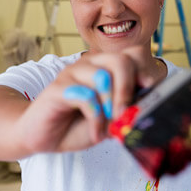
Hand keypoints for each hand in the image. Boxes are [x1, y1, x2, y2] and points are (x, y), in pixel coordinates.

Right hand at [18, 46, 159, 152]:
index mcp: (106, 67)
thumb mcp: (110, 118)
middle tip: (123, 115)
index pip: (133, 54)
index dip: (144, 71)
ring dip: (110, 106)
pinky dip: (95, 118)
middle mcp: (90, 64)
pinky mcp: (58, 88)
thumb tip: (146, 105)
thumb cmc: (78, 124)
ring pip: (103, 76)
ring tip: (108, 127)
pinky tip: (95, 133)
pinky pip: (85, 96)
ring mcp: (72, 73)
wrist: (43, 135)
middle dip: (127, 91)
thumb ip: (127, 109)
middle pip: (120, 61)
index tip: (146, 91)